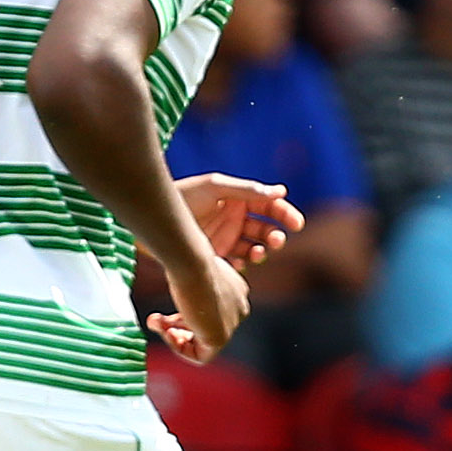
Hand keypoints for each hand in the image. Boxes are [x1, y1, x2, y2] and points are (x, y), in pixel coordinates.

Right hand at [146, 250, 249, 363]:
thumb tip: (171, 305)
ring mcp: (232, 323)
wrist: (192, 262)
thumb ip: (186, 291)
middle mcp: (239, 307)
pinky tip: (167, 334)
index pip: (211, 312)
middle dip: (178, 326)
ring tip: (155, 323)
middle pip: (206, 327)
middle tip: (157, 320)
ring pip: (203, 342)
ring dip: (174, 337)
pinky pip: (200, 355)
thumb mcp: (189, 274)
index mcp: (236, 290)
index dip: (185, 316)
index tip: (167, 313)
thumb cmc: (188, 262)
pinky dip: (180, 349)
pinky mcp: (221, 337)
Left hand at [175, 174, 302, 267]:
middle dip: (275, 237)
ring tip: (257, 253)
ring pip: (254, 248)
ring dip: (261, 251)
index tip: (296, 224)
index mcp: (240, 200)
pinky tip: (240, 263)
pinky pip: (237, 263)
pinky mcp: (216, 255)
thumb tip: (280, 191)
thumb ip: (247, 190)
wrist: (155, 214)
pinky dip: (243, 264)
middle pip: (266, 230)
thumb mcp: (216, 187)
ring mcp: (227, 238)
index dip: (285, 214)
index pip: (270, 207)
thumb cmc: (184, 194)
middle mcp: (237, 219)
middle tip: (275, 241)